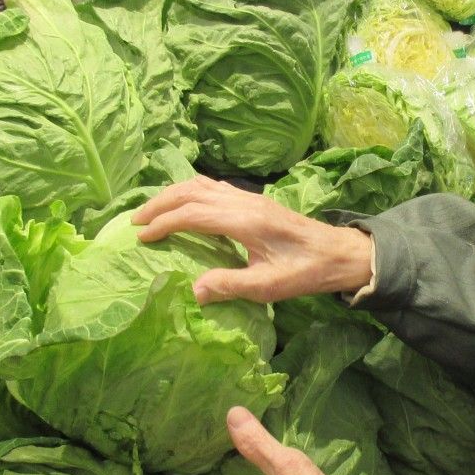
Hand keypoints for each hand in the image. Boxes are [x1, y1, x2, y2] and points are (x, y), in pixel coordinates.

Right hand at [133, 176, 374, 305]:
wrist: (339, 253)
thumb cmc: (306, 272)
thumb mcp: (269, 286)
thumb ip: (230, 286)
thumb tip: (193, 291)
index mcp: (245, 221)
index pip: (193, 213)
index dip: (163, 223)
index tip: (141, 237)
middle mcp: (244, 202)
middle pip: (191, 190)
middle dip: (159, 203)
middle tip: (135, 221)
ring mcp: (250, 198)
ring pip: (202, 184)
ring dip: (173, 194)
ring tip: (152, 212)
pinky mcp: (254, 201)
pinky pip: (214, 187)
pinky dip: (191, 192)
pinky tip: (184, 206)